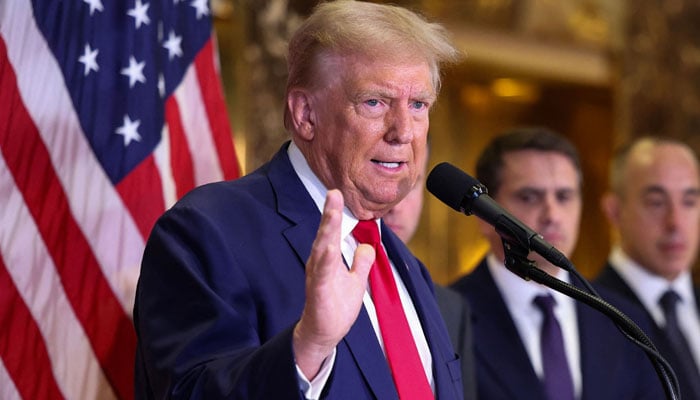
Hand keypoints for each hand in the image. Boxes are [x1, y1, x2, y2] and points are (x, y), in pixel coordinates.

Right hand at [293, 189, 373, 379]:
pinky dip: (325, 261)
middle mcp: (320, 264)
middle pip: (325, 234)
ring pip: (322, 250)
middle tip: (333, 192)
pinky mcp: (319, 292)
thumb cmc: (335, 306)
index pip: (332, 232)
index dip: (334, 212)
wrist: (323, 333)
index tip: (337, 191)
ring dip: (327, 231)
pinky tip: (328, 249)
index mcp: (328, 259)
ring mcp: (318, 277)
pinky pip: (322, 275)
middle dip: (329, 213)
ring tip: (332, 213)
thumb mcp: (355, 281)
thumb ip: (360, 263)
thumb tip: (367, 246)